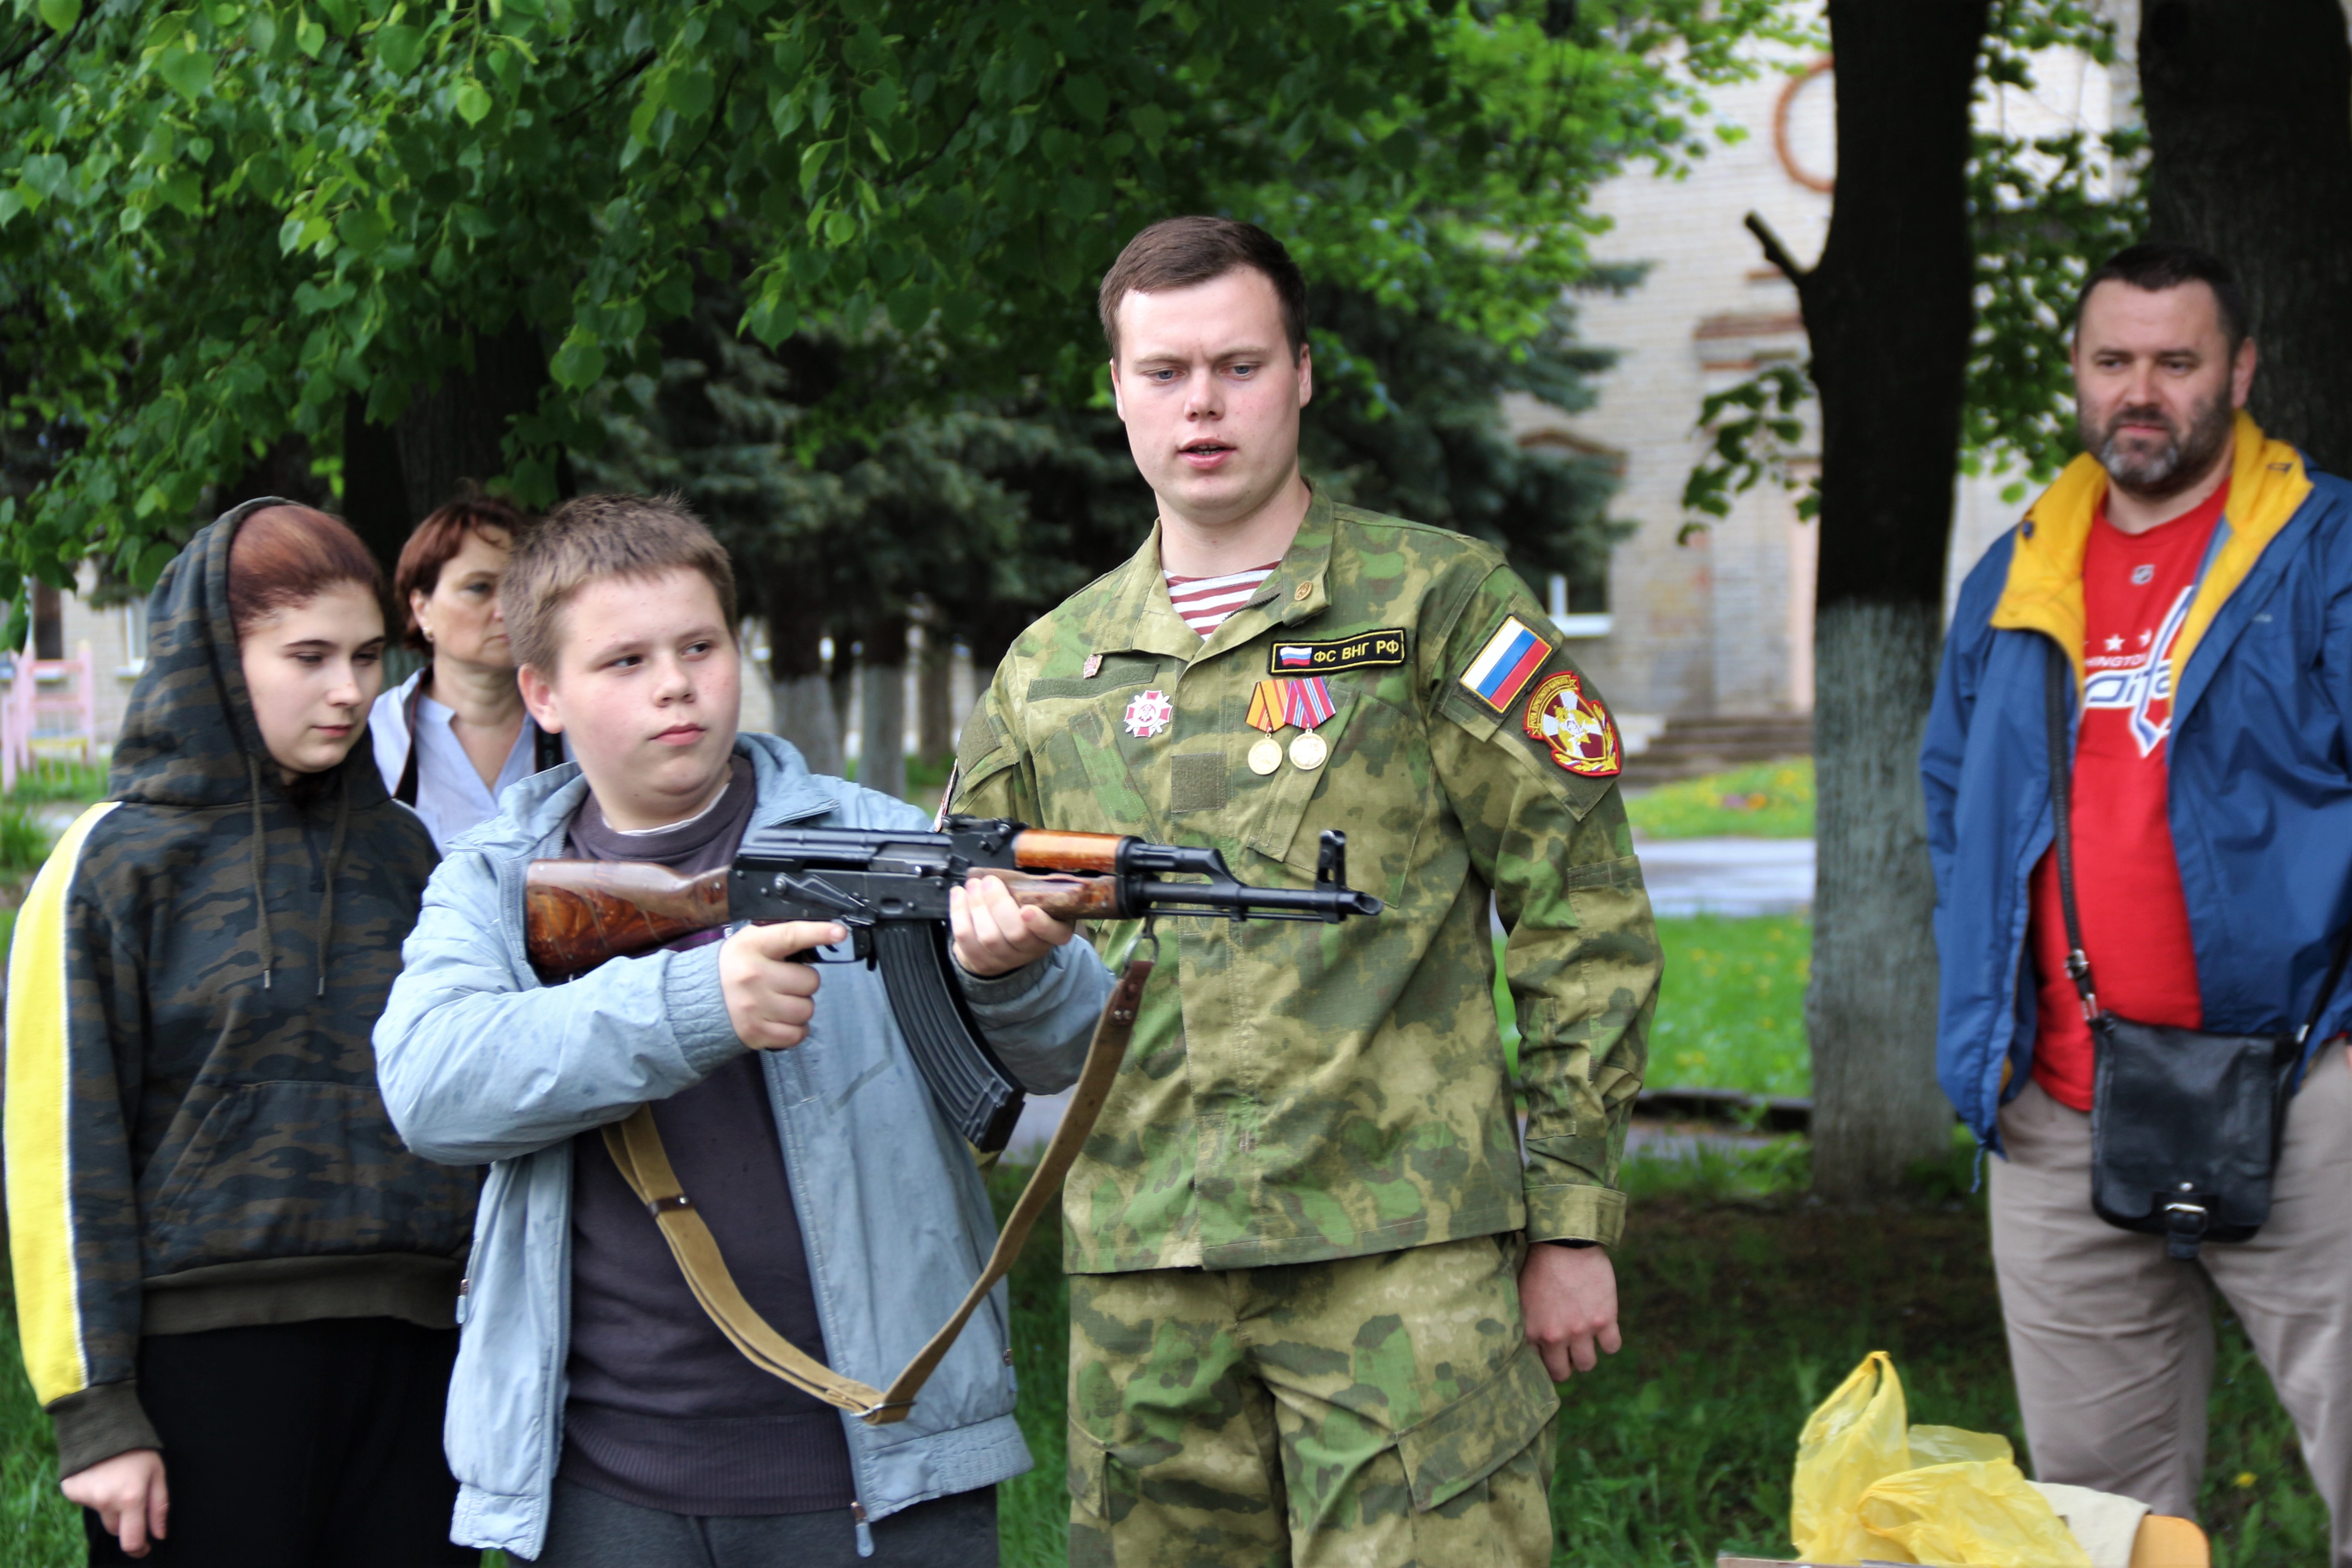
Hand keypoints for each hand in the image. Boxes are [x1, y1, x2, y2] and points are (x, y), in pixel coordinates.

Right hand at [62, 1448, 166, 1557]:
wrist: (102, 1424)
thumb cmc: (137, 1448)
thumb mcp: (158, 1473)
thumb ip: (159, 1506)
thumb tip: (159, 1535)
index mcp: (130, 1498)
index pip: (132, 1540)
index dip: (139, 1549)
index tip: (145, 1547)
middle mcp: (106, 1502)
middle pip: (116, 1529)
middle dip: (127, 1522)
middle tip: (133, 1500)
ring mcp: (86, 1498)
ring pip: (102, 1514)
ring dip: (111, 1505)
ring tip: (117, 1478)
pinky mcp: (72, 1491)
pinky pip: (87, 1501)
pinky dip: (95, 1493)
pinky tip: (102, 1474)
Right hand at [719, 921, 843, 1049]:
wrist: (697, 1000)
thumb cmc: (735, 968)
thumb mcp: (751, 942)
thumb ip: (782, 938)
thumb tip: (824, 936)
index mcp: (752, 947)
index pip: (791, 936)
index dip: (819, 933)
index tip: (839, 933)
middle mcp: (752, 976)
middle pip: (809, 981)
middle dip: (805, 983)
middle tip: (787, 983)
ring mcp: (753, 1007)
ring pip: (806, 1010)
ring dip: (801, 1007)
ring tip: (782, 1002)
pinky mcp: (755, 1032)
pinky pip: (796, 1034)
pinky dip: (795, 1030)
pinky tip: (781, 1020)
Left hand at [950, 877, 1078, 977]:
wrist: (1001, 947)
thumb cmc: (1021, 914)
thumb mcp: (1037, 901)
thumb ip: (1031, 889)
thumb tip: (1011, 872)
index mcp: (1053, 933)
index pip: (1054, 934)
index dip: (1041, 924)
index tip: (1026, 909)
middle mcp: (1031, 950)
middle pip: (1016, 933)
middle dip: (998, 903)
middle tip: (989, 881)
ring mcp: (1005, 960)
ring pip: (988, 936)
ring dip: (977, 905)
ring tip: (973, 884)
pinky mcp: (981, 961)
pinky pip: (965, 937)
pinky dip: (959, 912)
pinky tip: (958, 894)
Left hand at [1520, 1240, 1621, 1380]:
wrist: (1564, 1243)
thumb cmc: (1540, 1267)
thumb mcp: (1523, 1300)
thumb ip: (1528, 1326)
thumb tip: (1533, 1347)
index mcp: (1533, 1332)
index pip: (1540, 1366)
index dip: (1547, 1362)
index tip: (1552, 1357)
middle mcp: (1556, 1336)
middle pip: (1564, 1372)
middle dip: (1567, 1365)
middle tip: (1569, 1352)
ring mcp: (1582, 1329)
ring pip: (1588, 1364)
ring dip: (1587, 1355)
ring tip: (1586, 1340)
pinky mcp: (1605, 1319)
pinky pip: (1612, 1347)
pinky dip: (1610, 1342)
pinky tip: (1604, 1329)